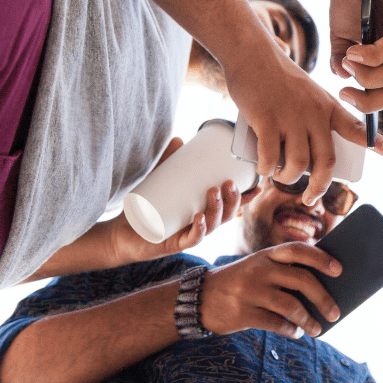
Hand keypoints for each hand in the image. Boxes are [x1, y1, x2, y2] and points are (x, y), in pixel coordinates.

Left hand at [108, 139, 241, 264]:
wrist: (124, 234)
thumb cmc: (147, 209)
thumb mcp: (160, 182)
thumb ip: (169, 161)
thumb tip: (179, 138)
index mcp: (205, 212)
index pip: (231, 206)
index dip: (246, 198)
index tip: (258, 185)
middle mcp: (202, 225)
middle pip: (226, 215)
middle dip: (232, 199)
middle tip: (227, 182)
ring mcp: (190, 235)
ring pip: (213, 226)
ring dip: (217, 209)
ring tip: (214, 192)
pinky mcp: (175, 244)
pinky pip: (192, 239)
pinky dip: (199, 229)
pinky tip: (199, 218)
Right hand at [200, 241, 342, 337]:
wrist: (198, 298)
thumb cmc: (238, 284)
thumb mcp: (256, 268)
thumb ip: (281, 273)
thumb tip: (320, 292)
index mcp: (265, 255)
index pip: (298, 250)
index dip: (320, 258)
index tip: (339, 270)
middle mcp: (258, 269)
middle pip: (301, 279)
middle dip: (323, 297)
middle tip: (335, 312)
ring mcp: (249, 291)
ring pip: (290, 305)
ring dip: (309, 320)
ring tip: (317, 329)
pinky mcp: (242, 313)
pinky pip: (275, 323)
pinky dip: (290, 330)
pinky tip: (296, 333)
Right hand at [226, 49, 382, 203]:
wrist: (252, 54)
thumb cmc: (278, 78)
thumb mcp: (308, 93)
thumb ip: (313, 120)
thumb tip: (305, 158)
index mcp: (327, 106)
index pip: (355, 127)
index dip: (373, 141)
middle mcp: (314, 113)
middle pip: (325, 160)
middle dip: (320, 186)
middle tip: (311, 198)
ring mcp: (290, 117)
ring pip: (299, 163)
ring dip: (289, 178)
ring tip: (281, 176)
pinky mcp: (266, 119)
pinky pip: (271, 156)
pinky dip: (267, 169)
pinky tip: (264, 170)